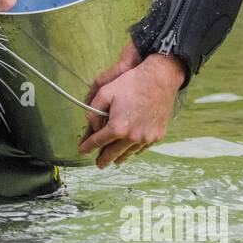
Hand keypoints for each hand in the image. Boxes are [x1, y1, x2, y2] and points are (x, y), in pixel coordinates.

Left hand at [79, 51, 184, 167]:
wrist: (160, 78)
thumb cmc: (131, 83)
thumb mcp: (105, 92)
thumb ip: (93, 111)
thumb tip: (91, 126)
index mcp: (117, 127)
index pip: (98, 141)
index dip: (88, 146)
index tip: (82, 150)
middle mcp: (132, 136)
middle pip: (113, 153)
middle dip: (104, 159)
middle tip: (98, 164)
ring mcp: (146, 138)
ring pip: (129, 153)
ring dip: (119, 157)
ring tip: (113, 161)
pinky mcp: (157, 135)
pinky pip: (142, 148)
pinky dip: (134, 151)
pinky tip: (130, 152)